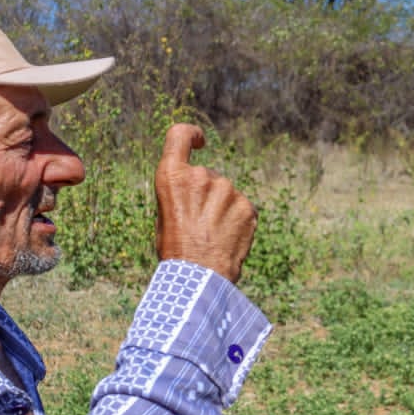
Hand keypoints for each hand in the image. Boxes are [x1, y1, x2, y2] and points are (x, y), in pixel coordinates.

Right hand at [153, 123, 256, 282]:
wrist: (198, 280)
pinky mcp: (248, 206)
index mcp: (172, 176)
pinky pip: (243, 209)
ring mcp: (227, 190)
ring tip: (213, 237)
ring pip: (227, 194)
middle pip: (208, 176)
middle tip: (198, 225)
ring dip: (222, 210)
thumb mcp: (165, 214)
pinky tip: (228, 240)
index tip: (200, 142)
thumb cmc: (175, 251)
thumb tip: (196, 187)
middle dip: (206, 195)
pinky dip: (237, 222)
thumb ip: (181, 192)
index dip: (191, 135)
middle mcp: (201, 176)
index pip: (180, 135)